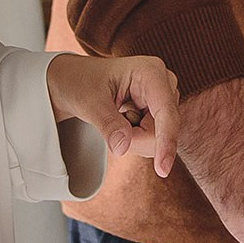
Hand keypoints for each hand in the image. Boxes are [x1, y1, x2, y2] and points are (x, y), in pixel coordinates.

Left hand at [45, 53, 179, 178]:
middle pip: (163, 130)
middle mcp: (164, 84)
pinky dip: (136, 139)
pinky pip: (155, 139)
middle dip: (136, 138)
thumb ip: (108, 124)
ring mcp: (165, 99)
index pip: (166, 112)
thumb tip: (123, 148)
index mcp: (151, 72)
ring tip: (117, 118)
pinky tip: (125, 122)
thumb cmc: (82, 84)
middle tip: (110, 124)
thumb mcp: (89, 102)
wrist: (76, 82)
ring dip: (135, 139)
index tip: (162, 170)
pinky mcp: (161, 112)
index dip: (167, 141)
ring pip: (159, 138)